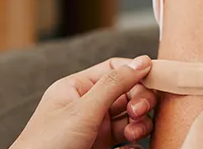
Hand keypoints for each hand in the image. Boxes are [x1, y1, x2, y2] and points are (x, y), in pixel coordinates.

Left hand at [12, 56, 157, 148]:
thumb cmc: (46, 144)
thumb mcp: (82, 110)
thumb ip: (114, 84)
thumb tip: (141, 62)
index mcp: (77, 88)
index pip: (114, 69)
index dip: (136, 74)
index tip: (156, 81)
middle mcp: (86, 106)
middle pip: (127, 94)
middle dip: (139, 102)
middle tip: (138, 114)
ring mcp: (93, 128)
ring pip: (129, 119)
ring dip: (139, 125)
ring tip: (134, 135)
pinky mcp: (99, 148)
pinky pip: (126, 142)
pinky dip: (134, 145)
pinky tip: (131, 148)